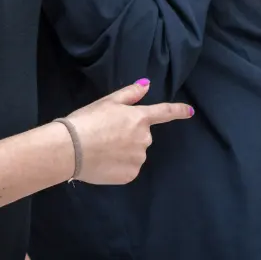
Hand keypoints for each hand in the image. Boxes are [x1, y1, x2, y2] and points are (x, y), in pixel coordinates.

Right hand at [63, 79, 193, 184]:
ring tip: (101, 149)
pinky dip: (119, 166)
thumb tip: (147, 85)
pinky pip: (128, 169)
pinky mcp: (130, 175)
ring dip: (124, 151)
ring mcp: (138, 159)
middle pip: (142, 136)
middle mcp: (144, 139)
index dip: (178, 111)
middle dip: (129, 135)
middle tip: (106, 134)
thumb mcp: (107, 102)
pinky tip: (103, 162)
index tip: (190, 111)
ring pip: (135, 153)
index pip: (164, 113)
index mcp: (140, 118)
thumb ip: (130, 94)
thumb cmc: (87, 121)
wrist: (71, 149)